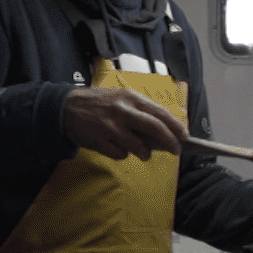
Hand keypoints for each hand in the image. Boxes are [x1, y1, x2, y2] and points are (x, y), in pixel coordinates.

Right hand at [61, 87, 187, 160]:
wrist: (67, 108)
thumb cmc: (100, 104)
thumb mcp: (121, 98)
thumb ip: (140, 111)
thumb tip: (164, 130)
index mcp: (130, 98)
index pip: (159, 112)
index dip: (174, 125)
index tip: (185, 136)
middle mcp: (121, 111)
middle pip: (154, 128)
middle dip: (169, 141)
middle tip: (176, 150)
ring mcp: (110, 127)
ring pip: (138, 147)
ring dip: (145, 153)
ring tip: (144, 153)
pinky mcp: (99, 141)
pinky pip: (120, 155)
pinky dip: (123, 154)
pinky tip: (117, 147)